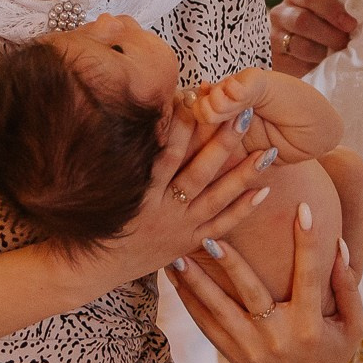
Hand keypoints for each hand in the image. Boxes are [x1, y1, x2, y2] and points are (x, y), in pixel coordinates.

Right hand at [95, 116, 270, 285]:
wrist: (94, 265)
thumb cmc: (99, 217)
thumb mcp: (108, 184)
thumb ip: (131, 156)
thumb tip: (150, 115)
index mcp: (141, 191)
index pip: (168, 152)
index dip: (183, 123)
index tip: (199, 97)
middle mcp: (162, 209)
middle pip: (199, 170)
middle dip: (223, 141)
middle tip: (245, 114)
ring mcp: (179, 228)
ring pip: (216, 197)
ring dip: (243, 174)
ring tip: (267, 152)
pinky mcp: (188, 243)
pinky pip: (220, 226)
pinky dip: (243, 209)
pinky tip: (264, 190)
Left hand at [165, 203, 362, 362]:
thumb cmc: (331, 355)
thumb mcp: (352, 327)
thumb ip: (347, 288)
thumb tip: (339, 245)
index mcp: (309, 326)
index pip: (309, 276)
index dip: (308, 242)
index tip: (302, 209)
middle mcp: (278, 337)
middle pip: (251, 294)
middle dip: (231, 265)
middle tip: (212, 237)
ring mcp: (252, 348)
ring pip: (219, 311)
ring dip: (196, 284)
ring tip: (177, 258)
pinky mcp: (234, 355)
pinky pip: (207, 327)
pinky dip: (190, 303)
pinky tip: (176, 282)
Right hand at [270, 0, 355, 77]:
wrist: (296, 50)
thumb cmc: (322, 27)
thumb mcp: (327, 14)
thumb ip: (340, 12)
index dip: (333, 9)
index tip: (351, 24)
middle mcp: (280, 13)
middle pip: (303, 21)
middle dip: (330, 34)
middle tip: (345, 44)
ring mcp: (273, 37)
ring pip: (300, 45)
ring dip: (323, 53)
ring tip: (336, 57)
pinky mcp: (273, 60)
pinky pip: (296, 66)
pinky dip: (313, 68)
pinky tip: (322, 67)